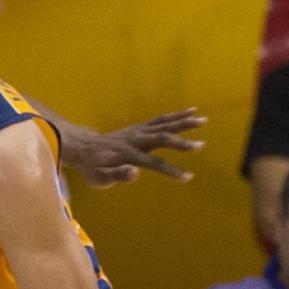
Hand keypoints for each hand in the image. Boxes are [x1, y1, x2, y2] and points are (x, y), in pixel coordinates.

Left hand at [70, 108, 206, 186]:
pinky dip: (177, 115)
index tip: (188, 177)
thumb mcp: (99, 178)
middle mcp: (135, 140)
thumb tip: (135, 173)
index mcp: (128, 154)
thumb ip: (116, 175)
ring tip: (203, 120)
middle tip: (201, 146)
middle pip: (161, 138)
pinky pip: (161, 119)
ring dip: (184, 122)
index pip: (153, 163)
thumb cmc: (93, 167)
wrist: (84, 148)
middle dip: (182, 143)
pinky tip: (192, 111)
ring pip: (164, 124)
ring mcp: (138, 131)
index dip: (170, 170)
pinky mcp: (140, 127)